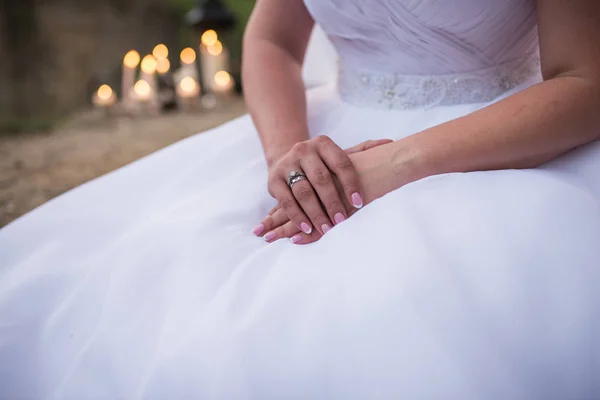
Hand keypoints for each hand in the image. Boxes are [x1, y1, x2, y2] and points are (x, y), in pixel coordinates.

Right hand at [265, 136, 390, 236]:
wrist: (286, 160)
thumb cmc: (321, 163)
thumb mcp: (338, 155)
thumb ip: (362, 150)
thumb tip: (389, 142)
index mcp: (323, 143)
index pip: (341, 163)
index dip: (351, 183)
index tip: (359, 203)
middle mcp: (303, 150)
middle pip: (321, 179)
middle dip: (333, 202)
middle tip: (342, 221)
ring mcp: (287, 164)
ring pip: (303, 192)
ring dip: (316, 213)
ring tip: (327, 229)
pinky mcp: (273, 181)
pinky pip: (286, 201)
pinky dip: (297, 217)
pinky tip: (307, 229)